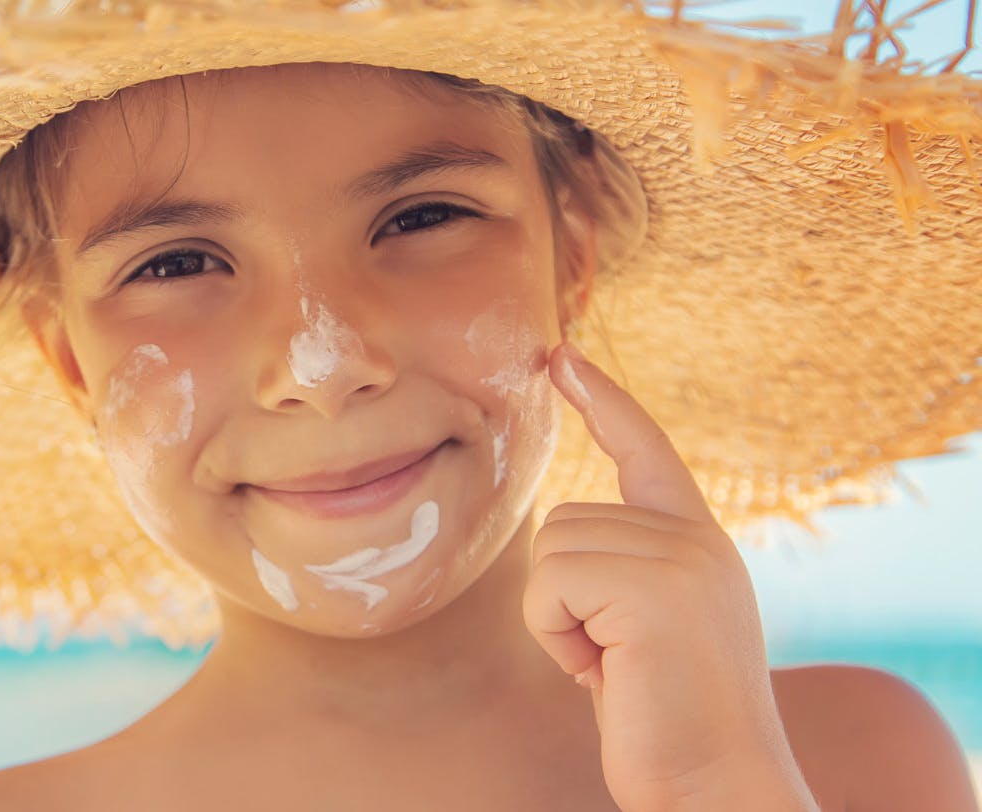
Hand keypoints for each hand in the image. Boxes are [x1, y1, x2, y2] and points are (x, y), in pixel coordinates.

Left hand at [523, 341, 814, 811]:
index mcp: (698, 541)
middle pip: (564, 520)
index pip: (646, 449)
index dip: (603, 402)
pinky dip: (557, 635)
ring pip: (551, 551)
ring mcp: (680, 558)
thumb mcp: (650, 627)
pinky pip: (549, 586)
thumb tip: (563, 538)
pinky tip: (606, 673)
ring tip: (615, 666)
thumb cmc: (667, 720)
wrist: (714, 782)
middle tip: (613, 658)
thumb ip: (624, 571)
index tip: (561, 357)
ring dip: (559, 620)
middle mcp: (695, 538)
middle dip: (563, 597)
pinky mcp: (653, 588)